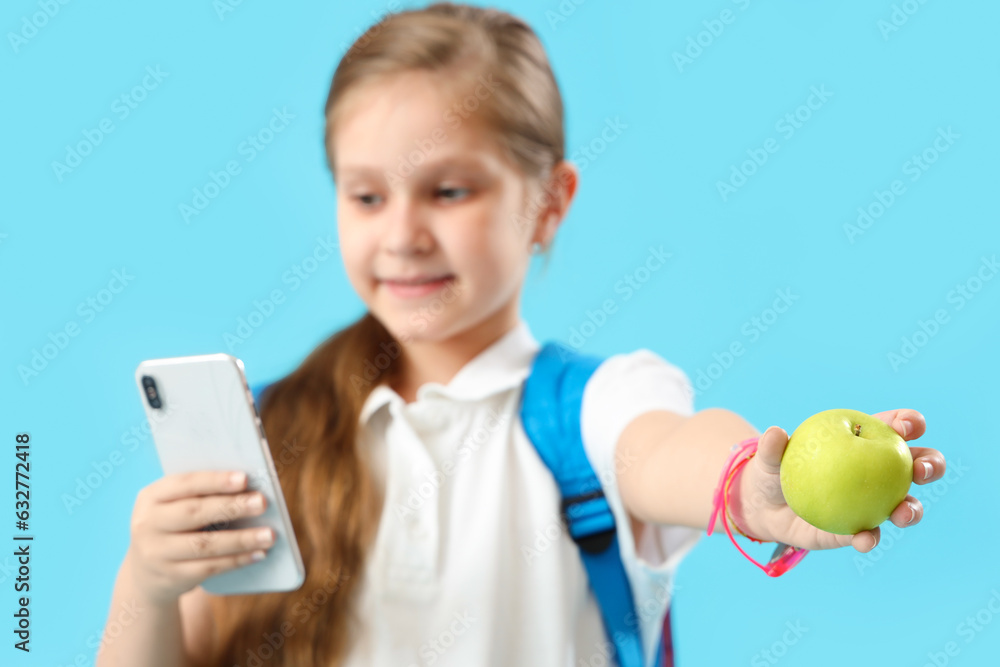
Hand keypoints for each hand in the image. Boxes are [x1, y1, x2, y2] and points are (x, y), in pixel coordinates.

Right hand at [127, 470, 274, 604]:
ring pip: (205, 544)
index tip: (245, 478)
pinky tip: (259, 553)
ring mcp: (156, 553)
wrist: (146, 572)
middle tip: (262, 502)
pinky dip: (237, 560)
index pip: (185, 484)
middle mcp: (148, 524)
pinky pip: (209, 567)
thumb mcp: (175, 506)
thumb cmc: (174, 525)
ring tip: (269, 534)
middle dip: (232, 507)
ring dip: (242, 539)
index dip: (215, 481)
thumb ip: (203, 494)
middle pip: (194, 513)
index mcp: (151, 496)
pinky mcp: (171, 577)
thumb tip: (250, 489)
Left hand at [732, 409, 945, 552]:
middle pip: (915, 465)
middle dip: (930, 464)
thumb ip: (772, 446)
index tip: (907, 427)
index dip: (907, 423)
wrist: (764, 507)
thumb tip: (775, 433)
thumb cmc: (773, 470)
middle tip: (921, 469)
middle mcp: (875, 473)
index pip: (892, 427)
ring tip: (903, 512)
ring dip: (912, 509)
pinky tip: (865, 540)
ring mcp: (872, 504)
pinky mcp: (857, 530)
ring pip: (905, 504)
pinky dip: (870, 538)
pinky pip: (870, 535)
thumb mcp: (768, 456)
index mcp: (861, 442)